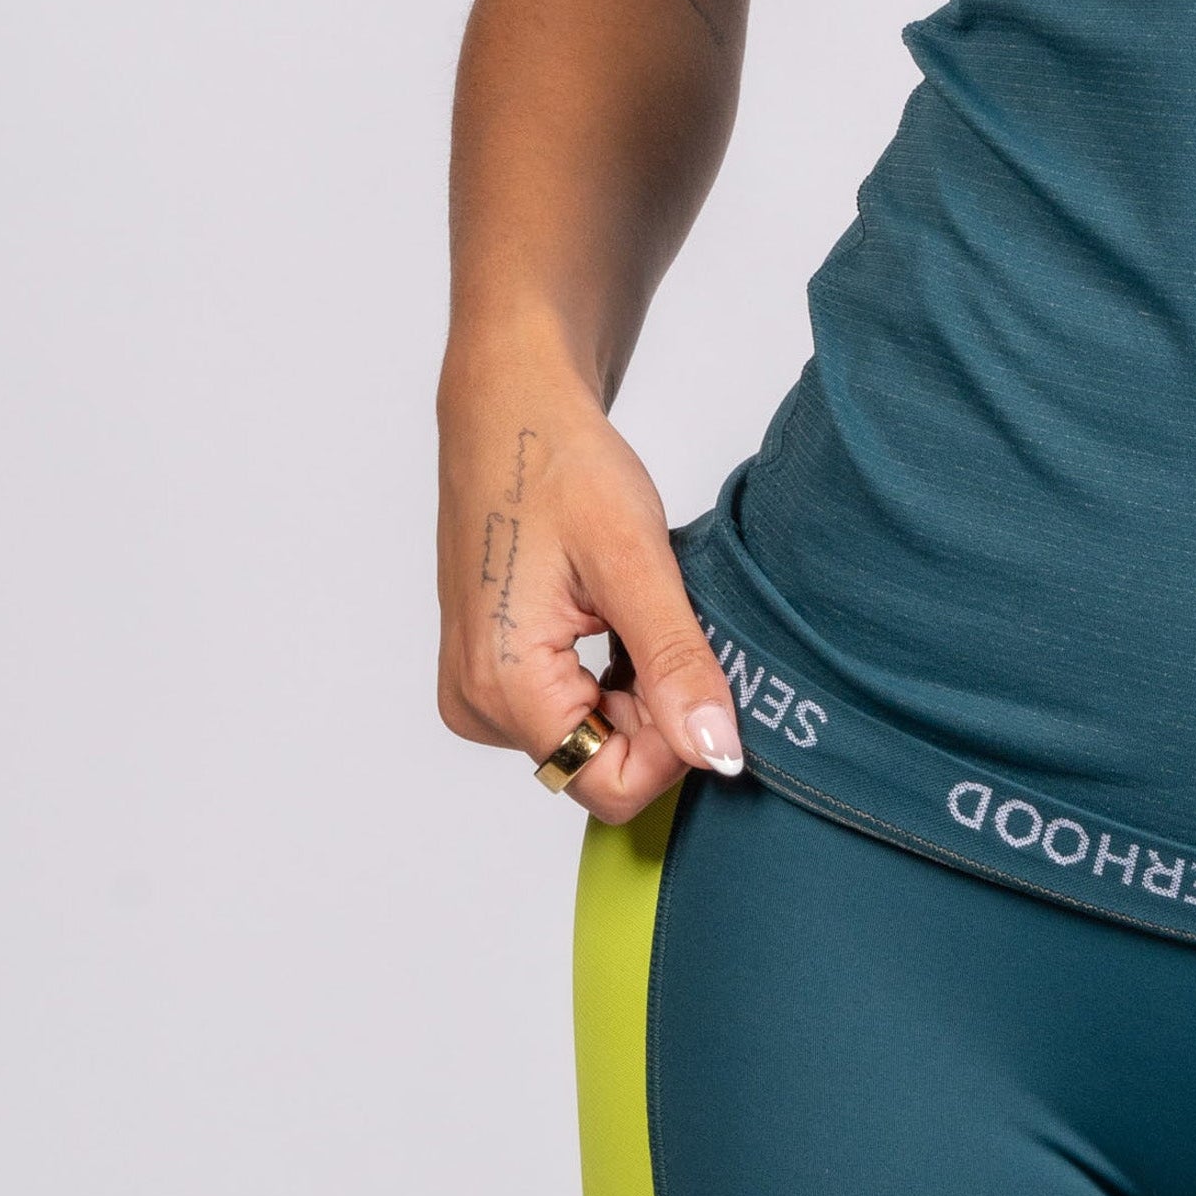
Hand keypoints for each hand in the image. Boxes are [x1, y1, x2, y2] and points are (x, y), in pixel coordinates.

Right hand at [435, 364, 745, 822]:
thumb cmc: (560, 464)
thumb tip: (718, 754)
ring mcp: (479, 692)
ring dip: (634, 688)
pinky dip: (610, 675)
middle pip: (598, 766)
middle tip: (666, 617)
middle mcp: (478, 706)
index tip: (694, 662)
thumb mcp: (635, 559)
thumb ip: (675, 664)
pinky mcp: (492, 674)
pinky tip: (612, 613)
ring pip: (590, 740)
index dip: (672, 742)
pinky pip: (570, 710)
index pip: (608, 786)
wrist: (511, 409)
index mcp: (502, 686)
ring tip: (632, 605)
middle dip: (654, 708)